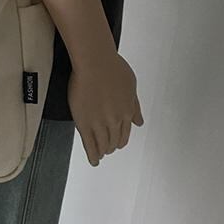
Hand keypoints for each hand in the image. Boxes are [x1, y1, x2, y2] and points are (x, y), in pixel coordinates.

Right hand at [67, 50, 143, 166]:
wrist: (95, 62)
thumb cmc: (112, 67)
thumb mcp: (131, 86)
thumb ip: (134, 106)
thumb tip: (139, 122)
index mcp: (127, 111)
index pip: (125, 132)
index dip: (121, 139)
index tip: (118, 143)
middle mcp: (115, 120)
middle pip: (114, 141)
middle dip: (112, 146)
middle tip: (108, 149)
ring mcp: (99, 123)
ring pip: (103, 145)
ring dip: (103, 151)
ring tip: (100, 154)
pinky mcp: (84, 123)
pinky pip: (89, 145)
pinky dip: (93, 155)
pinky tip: (94, 160)